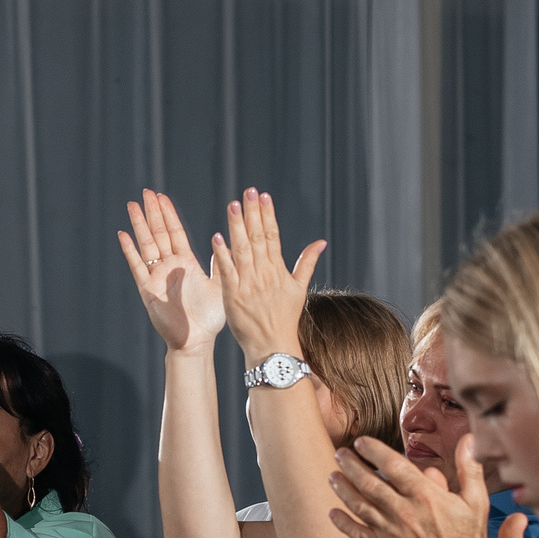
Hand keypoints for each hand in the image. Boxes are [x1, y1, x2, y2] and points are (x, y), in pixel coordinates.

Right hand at [117, 191, 225, 354]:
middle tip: (146, 192)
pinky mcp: (148, 289)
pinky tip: (123, 235)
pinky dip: (130, 251)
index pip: (176, 232)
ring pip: (146, 245)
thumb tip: (223, 242)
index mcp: (186, 263)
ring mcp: (157, 276)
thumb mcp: (219, 285)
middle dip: (153, 213)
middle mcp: (169, 266)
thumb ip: (219, 263)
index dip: (169, 214)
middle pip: (159, 233)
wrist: (196, 340)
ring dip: (140, 225)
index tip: (162, 197)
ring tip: (133, 205)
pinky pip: (137, 267)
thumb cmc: (210, 317)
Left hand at [207, 188, 324, 362]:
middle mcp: (264, 274)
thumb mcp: (299, 289)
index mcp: (278, 270)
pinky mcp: (234, 296)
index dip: (268, 215)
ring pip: (243, 250)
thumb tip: (321, 242)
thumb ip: (306, 263)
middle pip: (258, 238)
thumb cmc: (285, 318)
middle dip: (253, 213)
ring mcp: (249, 284)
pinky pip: (228, 272)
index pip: (273, 236)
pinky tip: (217, 237)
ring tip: (232, 205)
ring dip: (237, 227)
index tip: (264, 196)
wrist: (273, 346)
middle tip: (248, 191)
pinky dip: (223, 255)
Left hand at [328, 435, 526, 537]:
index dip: (374, 451)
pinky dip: (343, 523)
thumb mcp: (476, 502)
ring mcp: (392, 533)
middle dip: (351, 465)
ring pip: (360, 506)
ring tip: (332, 475)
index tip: (361, 441)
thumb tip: (470, 438)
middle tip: (340, 453)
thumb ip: (469, 468)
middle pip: (370, 483)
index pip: (393, 465)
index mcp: (426, 496)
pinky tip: (332, 513)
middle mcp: (404, 513)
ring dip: (343, 489)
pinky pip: (357, 535)